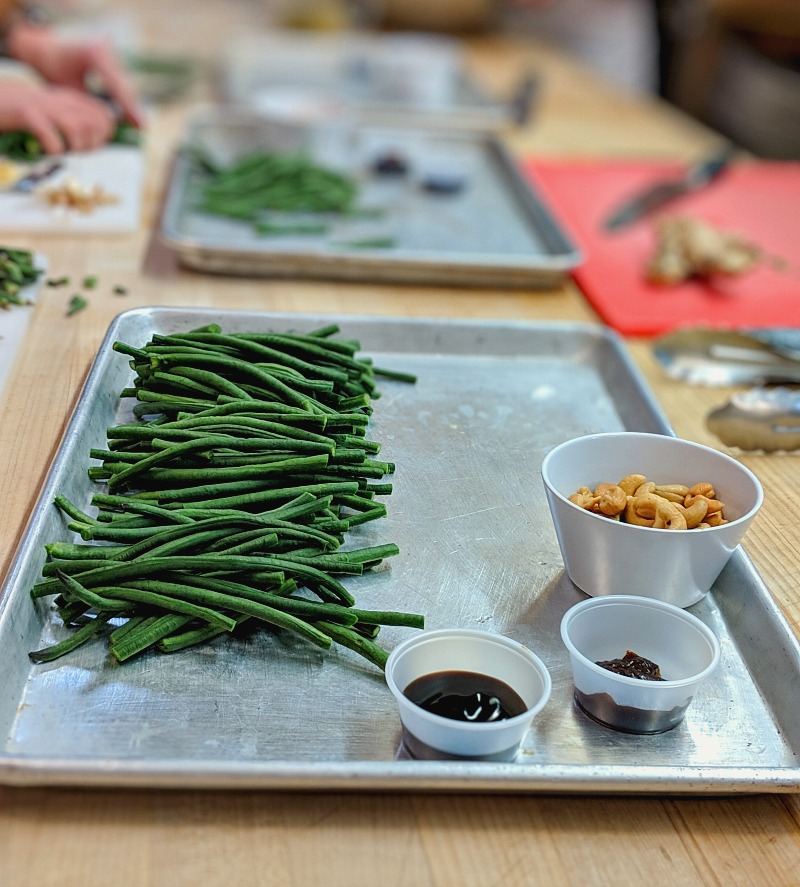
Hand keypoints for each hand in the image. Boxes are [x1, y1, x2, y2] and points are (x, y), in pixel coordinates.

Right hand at [0, 82, 116, 152]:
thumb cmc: (26, 114)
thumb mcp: (55, 112)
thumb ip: (76, 121)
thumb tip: (98, 140)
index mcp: (69, 98)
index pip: (104, 114)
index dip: (105, 134)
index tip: (93, 145)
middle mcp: (60, 99)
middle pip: (94, 123)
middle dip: (93, 144)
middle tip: (79, 152)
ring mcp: (44, 106)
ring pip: (77, 129)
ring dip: (76, 148)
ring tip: (66, 152)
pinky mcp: (27, 115)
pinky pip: (51, 135)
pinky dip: (55, 149)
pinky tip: (49, 151)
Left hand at [7, 23, 143, 127]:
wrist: (43, 49)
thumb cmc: (51, 70)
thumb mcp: (70, 91)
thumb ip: (92, 105)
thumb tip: (114, 124)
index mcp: (95, 54)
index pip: (117, 86)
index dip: (129, 107)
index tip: (141, 125)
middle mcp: (105, 48)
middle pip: (124, 84)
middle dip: (131, 106)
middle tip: (142, 127)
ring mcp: (109, 50)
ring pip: (123, 83)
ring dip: (128, 102)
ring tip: (138, 123)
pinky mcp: (109, 56)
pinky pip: (119, 80)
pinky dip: (122, 96)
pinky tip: (128, 112)